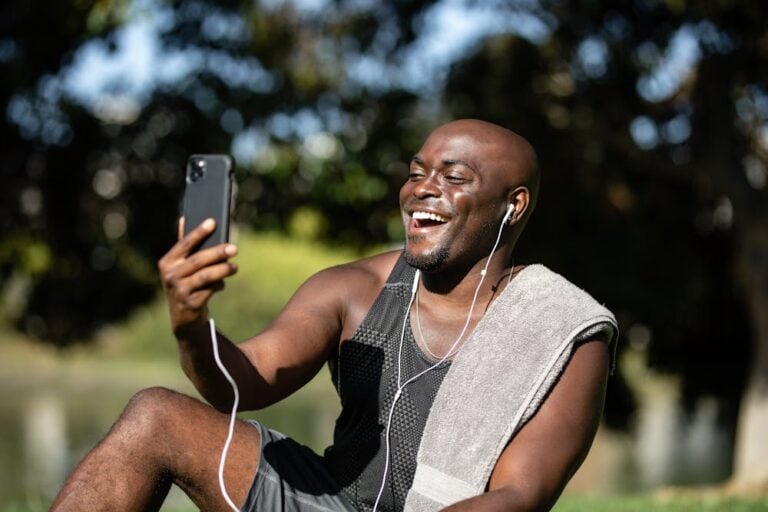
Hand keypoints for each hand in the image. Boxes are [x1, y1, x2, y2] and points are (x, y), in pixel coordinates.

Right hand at [158, 217, 237, 335]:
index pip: (184, 244)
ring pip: (205, 276)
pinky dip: (218, 285)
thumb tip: (184, 217)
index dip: (199, 232)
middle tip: (234, 248)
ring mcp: (180, 291)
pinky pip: (209, 290)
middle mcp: (170, 276)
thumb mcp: (180, 266)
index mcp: (167, 262)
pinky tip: (222, 284)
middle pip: (198, 260)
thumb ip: (184, 245)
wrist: (183, 316)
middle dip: (217, 253)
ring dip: (223, 270)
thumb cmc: (185, 282)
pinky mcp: (191, 304)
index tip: (213, 222)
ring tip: (235, 267)